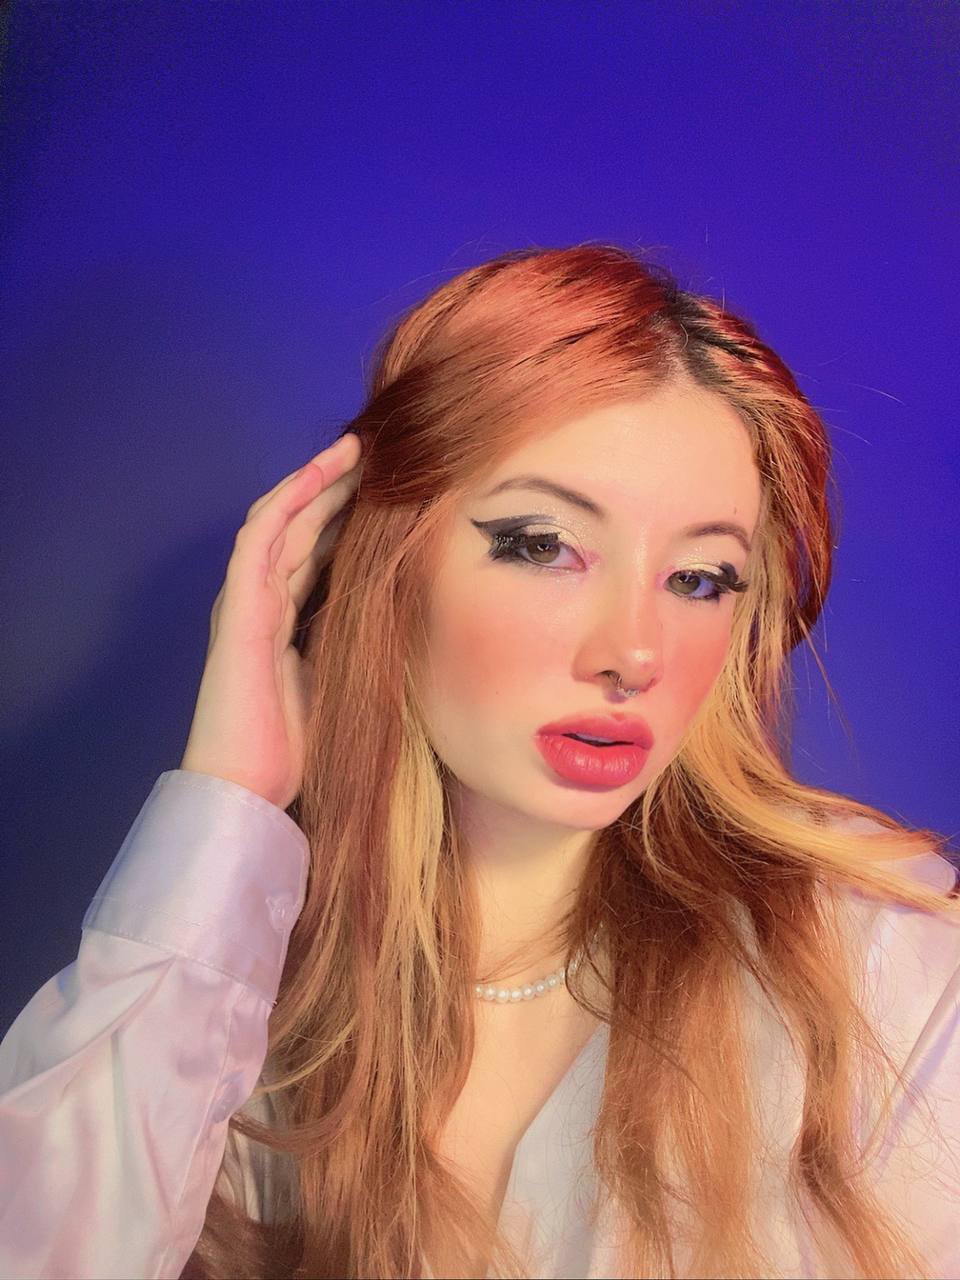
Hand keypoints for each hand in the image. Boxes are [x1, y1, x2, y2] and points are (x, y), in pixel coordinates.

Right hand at [179, 432, 362, 809]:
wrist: (248, 785)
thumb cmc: (292, 747)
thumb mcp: (339, 678)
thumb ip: (352, 640)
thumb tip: (398, 612)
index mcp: (283, 619)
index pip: (316, 551)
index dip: (347, 516)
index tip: (388, 489)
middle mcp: (262, 600)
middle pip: (302, 527)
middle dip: (338, 487)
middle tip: (380, 453)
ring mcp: (246, 600)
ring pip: (282, 519)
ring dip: (316, 480)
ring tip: (354, 448)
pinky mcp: (238, 606)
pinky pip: (260, 538)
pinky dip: (289, 501)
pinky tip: (318, 474)